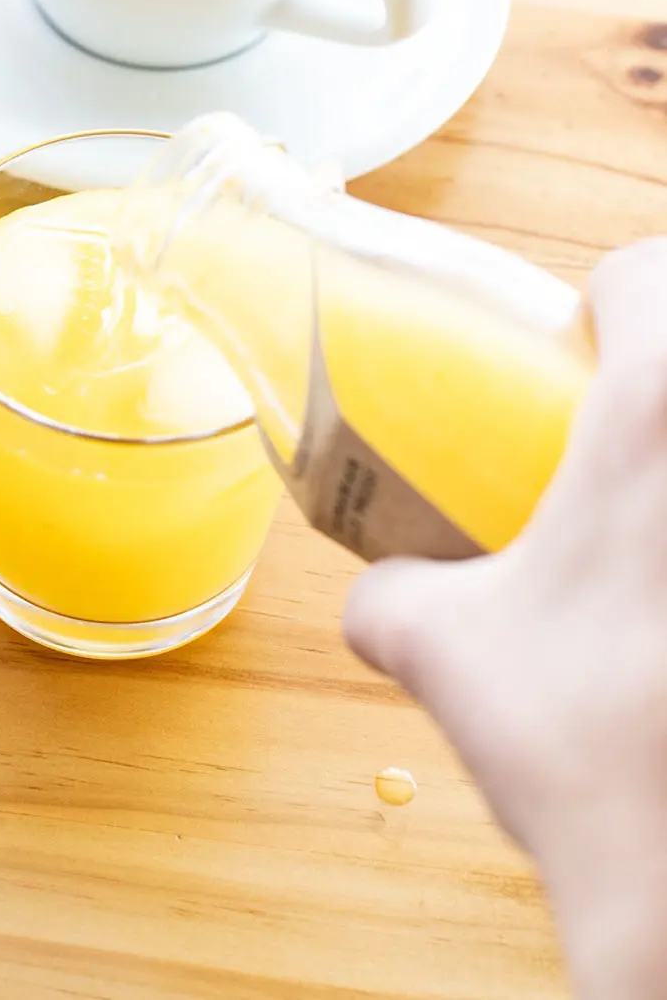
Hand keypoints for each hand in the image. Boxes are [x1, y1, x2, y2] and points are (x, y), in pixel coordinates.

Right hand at [346, 238, 666, 998]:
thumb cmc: (584, 748)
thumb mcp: (440, 653)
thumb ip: (394, 596)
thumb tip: (381, 595)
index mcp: (652, 417)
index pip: (650, 272)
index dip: (612, 301)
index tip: (582, 351)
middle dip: (654, 397)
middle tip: (616, 455)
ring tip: (637, 553)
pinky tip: (660, 624)